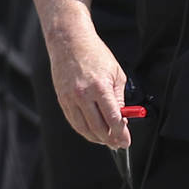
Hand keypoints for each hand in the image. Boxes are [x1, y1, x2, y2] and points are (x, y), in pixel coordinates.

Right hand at [47, 28, 129, 147]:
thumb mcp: (116, 73)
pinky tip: (92, 133)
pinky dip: (84, 131)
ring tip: (106, 142)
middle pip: (98, 128)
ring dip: (97, 139)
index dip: (121, 133)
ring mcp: (70, 99)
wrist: (70, 43)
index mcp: (100, 87)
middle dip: (110, 139)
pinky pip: (74, 122)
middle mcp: (83, 96)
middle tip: (118, 144)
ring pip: (84, 129)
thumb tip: (122, 118)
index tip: (126, 141)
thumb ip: (118, 97)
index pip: (112, 119)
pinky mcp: (62, 100)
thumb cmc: (96, 55)